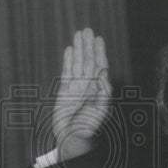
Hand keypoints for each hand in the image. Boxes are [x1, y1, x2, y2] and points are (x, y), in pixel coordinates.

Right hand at [52, 28, 111, 160]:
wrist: (71, 138)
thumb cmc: (89, 127)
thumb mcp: (101, 110)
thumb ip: (104, 92)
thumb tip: (103, 74)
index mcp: (98, 89)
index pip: (100, 66)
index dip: (99, 52)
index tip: (98, 39)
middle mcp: (87, 85)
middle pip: (88, 61)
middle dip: (88, 46)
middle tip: (87, 30)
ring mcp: (75, 86)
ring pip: (77, 63)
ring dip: (78, 49)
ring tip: (78, 34)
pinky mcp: (64, 90)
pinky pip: (66, 71)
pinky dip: (68, 60)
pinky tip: (69, 50)